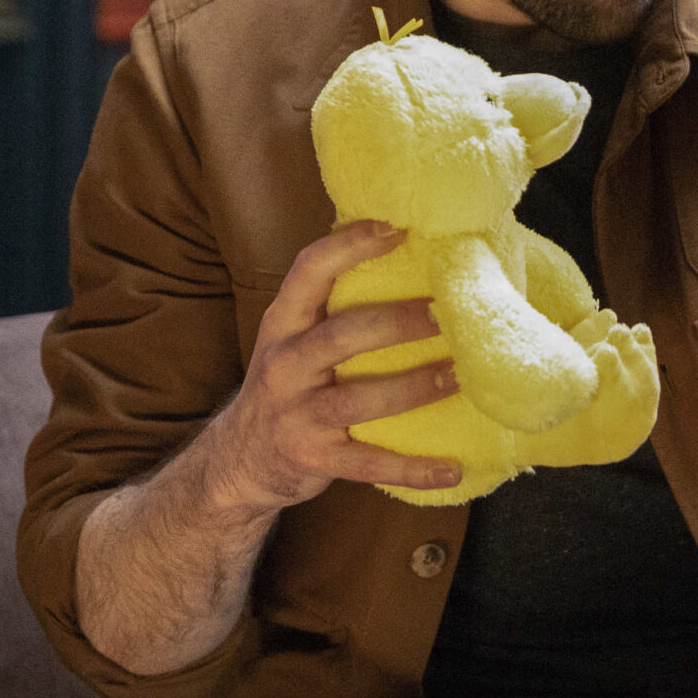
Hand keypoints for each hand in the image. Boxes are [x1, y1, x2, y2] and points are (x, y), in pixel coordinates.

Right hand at [204, 220, 461, 508]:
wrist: (239, 460)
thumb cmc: (288, 385)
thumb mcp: (292, 339)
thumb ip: (331, 307)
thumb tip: (400, 248)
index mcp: (283, 324)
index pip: (308, 272)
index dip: (349, 246)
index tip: (397, 229)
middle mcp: (284, 365)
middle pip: (341, 336)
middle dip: (397, 322)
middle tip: (446, 313)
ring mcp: (297, 415)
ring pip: (359, 400)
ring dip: (414, 387)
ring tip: (458, 376)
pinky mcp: (314, 459)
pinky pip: (369, 463)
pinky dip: (412, 468)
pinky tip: (451, 469)